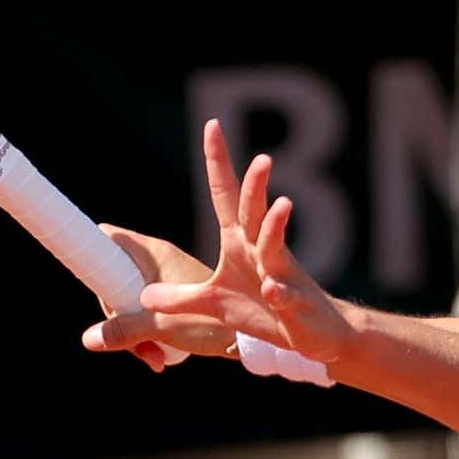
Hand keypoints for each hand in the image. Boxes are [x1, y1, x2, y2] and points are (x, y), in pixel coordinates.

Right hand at [81, 223, 237, 370]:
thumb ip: (124, 331)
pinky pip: (151, 310)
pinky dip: (151, 333)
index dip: (91, 253)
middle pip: (114, 276)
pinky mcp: (183, 297)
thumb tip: (87, 339)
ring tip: (153, 355)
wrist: (259, 336)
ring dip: (134, 329)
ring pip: (132, 299)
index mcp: (154, 252)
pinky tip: (162, 356)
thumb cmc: (215, 323)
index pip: (108, 236)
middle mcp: (162, 259)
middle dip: (115, 311)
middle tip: (131, 341)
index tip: (90, 280)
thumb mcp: (162, 327)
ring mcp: (172, 278)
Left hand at [139, 119, 355, 364]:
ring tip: (282, 203)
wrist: (314, 333)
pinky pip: (285, 296)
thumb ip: (180, 297)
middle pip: (255, 212)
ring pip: (277, 246)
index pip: (226, 196)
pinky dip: (279, 293)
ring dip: (277, 225)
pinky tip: (272, 290)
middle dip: (256, 186)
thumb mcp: (214, 305)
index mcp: (242, 243)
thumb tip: (143, 294)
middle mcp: (262, 251)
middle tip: (262, 158)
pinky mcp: (293, 305)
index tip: (213, 125)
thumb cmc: (267, 312)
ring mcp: (281, 276)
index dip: (219, 162)